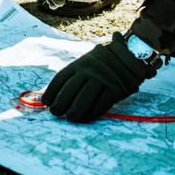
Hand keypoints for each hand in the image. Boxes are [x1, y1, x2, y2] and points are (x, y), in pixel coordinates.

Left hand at [42, 32, 157, 122]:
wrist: (129, 56)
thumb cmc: (103, 63)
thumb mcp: (86, 62)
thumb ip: (74, 75)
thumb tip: (55, 93)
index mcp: (79, 63)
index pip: (60, 78)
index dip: (52, 91)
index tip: (46, 102)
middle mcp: (88, 70)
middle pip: (69, 90)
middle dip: (60, 104)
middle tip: (56, 113)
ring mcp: (101, 79)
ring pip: (83, 99)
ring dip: (75, 111)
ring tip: (70, 118)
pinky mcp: (114, 89)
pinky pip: (100, 105)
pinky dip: (91, 114)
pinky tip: (86, 119)